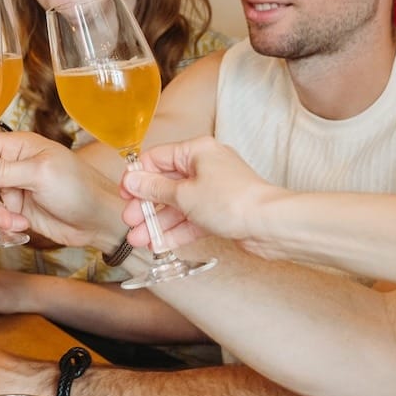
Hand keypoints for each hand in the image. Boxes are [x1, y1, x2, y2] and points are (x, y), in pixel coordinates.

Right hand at [0, 132, 127, 251]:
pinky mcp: (18, 209)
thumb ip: (7, 169)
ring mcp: (15, 187)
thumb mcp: (42, 174)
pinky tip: (20, 225)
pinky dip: (4, 222)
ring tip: (11, 219)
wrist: (98, 221)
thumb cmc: (79, 188)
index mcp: (19, 146)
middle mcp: (14, 165)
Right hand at [122, 136, 283, 253]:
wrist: (270, 225)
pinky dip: (175, 231)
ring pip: (178, 205)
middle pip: (166, 184)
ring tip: (139, 240)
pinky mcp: (220, 211)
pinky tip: (159, 244)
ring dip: (158, 222)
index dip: (138, 177)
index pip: (157, 159)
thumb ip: (155, 189)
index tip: (125, 194)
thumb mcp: (184, 195)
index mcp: (197, 151)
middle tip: (131, 220)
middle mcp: (205, 167)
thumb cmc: (233, 201)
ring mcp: (213, 191)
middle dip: (146, 205)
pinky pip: (191, 219)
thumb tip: (133, 180)